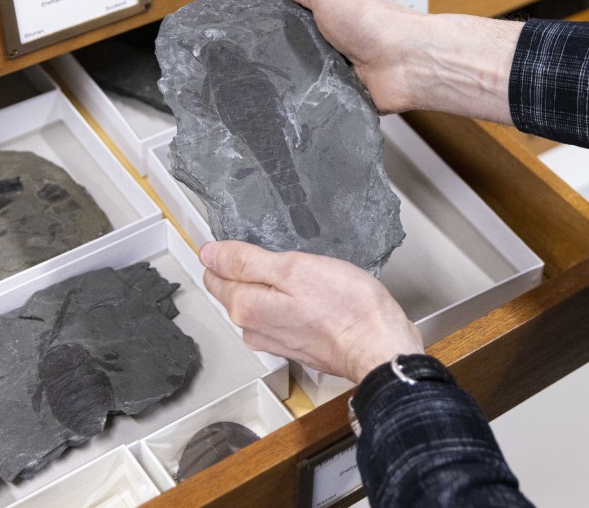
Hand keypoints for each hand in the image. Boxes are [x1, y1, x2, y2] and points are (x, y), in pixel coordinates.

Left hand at [200, 240, 422, 382]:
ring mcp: (274, 340)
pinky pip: (279, 316)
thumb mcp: (293, 269)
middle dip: (247, 269)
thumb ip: (246, 262)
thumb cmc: (345, 308)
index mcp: (246, 307)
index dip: (227, 253)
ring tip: (296, 271)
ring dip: (268, 286)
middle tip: (280, 253)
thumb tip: (209, 254)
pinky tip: (308, 294)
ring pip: (257, 302)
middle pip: (234, 290)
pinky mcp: (295, 345)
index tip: (251, 242)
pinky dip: (286, 302)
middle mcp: (253, 328)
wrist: (379, 347)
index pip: (214, 274)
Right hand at [265, 0, 522, 123]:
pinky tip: (294, 95)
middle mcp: (333, 37)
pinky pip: (314, 95)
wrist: (405, 63)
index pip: (291, 10)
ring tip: (269, 76)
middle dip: (275, 47)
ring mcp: (337, 66)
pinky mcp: (341, 92)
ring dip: (290, 73)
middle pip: (291, 43)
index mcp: (331, 8)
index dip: (270, 14)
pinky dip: (307, 95)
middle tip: (252, 52)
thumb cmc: (372, 20)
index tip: (244, 21)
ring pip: (299, 71)